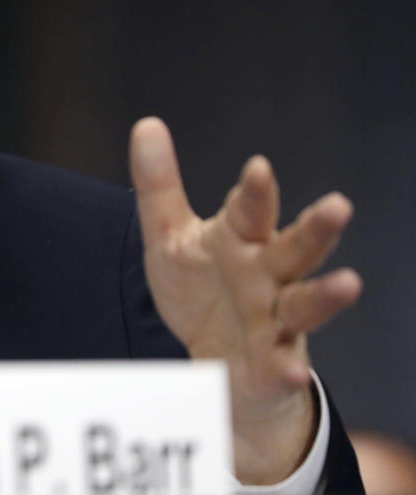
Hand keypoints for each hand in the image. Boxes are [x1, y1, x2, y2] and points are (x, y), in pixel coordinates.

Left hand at [129, 117, 360, 483]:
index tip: (257, 167)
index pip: (251, 211)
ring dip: (327, 295)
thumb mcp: (170, 237)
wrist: (212, 357)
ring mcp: (276, 319)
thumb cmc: (200, 288)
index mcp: (242, 240)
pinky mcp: (272, 361)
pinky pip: (282, 365)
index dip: (256, 191)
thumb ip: (159, 186)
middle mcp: (268, 275)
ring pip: (306, 303)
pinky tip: (293, 370)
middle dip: (316, 229)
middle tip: (337, 205)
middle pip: (295, 249)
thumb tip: (146, 124)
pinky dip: (288, 368)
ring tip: (349, 283)